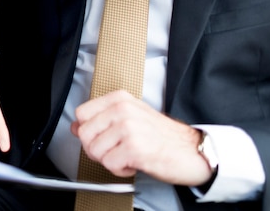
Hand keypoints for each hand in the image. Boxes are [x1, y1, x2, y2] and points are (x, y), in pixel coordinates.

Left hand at [72, 90, 211, 186]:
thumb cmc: (163, 136)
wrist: (193, 150)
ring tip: (129, 155)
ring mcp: (128, 127)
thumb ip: (102, 120)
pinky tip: (135, 162)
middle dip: (97, 149)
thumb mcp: (131, 118)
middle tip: (117, 150)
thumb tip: (77, 126)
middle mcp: (123, 109)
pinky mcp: (134, 148)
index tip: (104, 136)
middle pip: (84, 134)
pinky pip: (109, 164)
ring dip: (110, 160)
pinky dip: (120, 170)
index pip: (81, 114)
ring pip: (94, 151)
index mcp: (120, 99)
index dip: (89, 131)